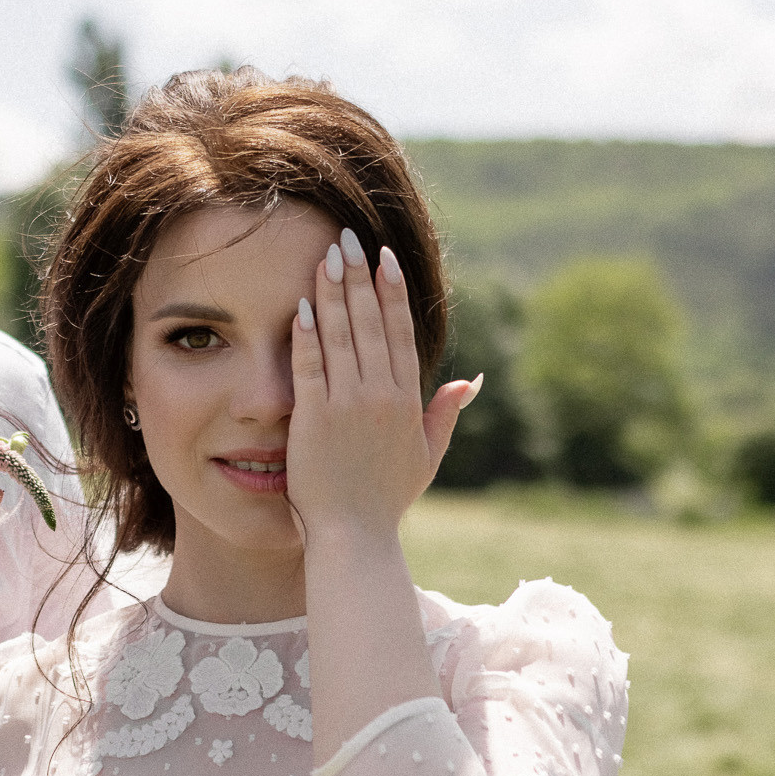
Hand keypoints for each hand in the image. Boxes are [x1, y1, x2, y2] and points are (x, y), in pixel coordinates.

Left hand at [286, 229, 480, 543]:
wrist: (355, 537)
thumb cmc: (386, 499)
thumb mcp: (426, 455)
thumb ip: (445, 413)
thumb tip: (472, 380)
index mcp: (406, 400)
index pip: (400, 333)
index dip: (392, 293)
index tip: (384, 259)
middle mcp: (381, 396)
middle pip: (371, 323)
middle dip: (359, 277)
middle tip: (349, 238)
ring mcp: (348, 405)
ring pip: (341, 336)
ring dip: (333, 293)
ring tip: (325, 256)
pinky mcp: (315, 418)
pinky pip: (310, 367)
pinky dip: (307, 335)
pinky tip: (302, 306)